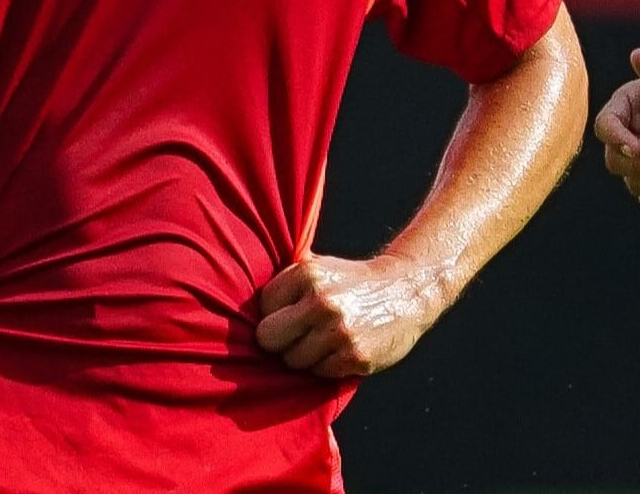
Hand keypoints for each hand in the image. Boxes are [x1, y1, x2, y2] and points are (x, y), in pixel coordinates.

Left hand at [254, 253, 446, 378]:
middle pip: (268, 338)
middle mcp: (321, 301)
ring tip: (328, 339)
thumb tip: (230, 296)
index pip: (263, 308)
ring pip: (292, 361)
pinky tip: (344, 348)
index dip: (277, 313)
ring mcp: (338, 331)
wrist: (409, 290)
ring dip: (306, 356)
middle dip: (281, 340)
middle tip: (302, 333)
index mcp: (308, 274)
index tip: (295, 311)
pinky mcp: (354, 356)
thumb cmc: (353, 282)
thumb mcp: (320, 266)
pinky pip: (319, 373)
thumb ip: (286, 281)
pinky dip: (328, 365)